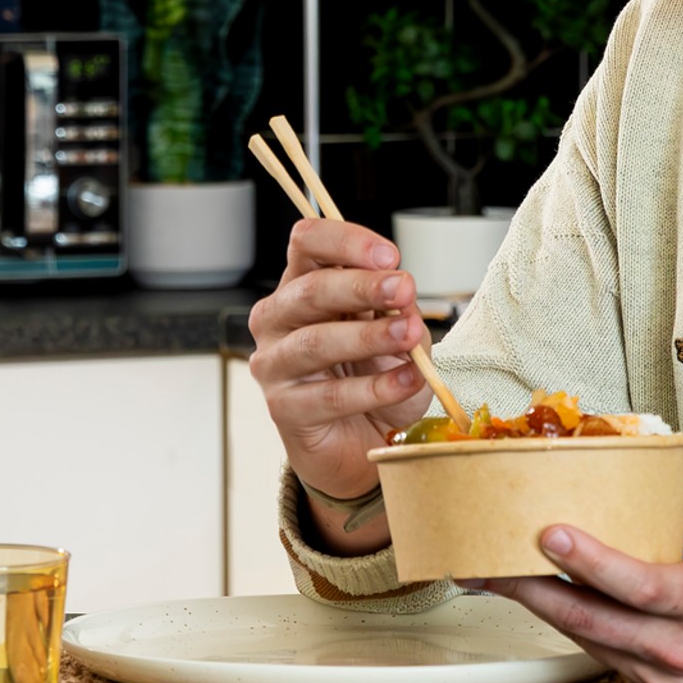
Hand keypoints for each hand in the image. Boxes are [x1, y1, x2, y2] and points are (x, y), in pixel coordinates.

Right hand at [245, 217, 431, 521]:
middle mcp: (278, 319)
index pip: (308, 243)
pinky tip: (407, 380)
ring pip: (316, 342)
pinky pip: (330, 396)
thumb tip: (402, 298)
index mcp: (302, 285)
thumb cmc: (374, 377)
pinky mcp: (284, 409)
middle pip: (310, 290)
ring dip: (368, 336)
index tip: (390, 256)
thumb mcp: (398, 332)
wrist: (364, 441)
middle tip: (404, 288)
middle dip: (361, 286)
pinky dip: (375, 387)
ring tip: (407, 335)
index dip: (346, 241)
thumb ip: (398, 312)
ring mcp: (275, 364)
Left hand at [485, 485, 682, 682]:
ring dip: (542, 611)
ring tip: (500, 581)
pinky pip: (608, 659)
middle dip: (529, 591)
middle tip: (483, 565)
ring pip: (589, 643)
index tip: (547, 534)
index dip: (587, 560)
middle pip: (590, 621)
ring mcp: (668, 680)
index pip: (635, 583)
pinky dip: (579, 631)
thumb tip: (647, 471)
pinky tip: (554, 605)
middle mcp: (681, 650)